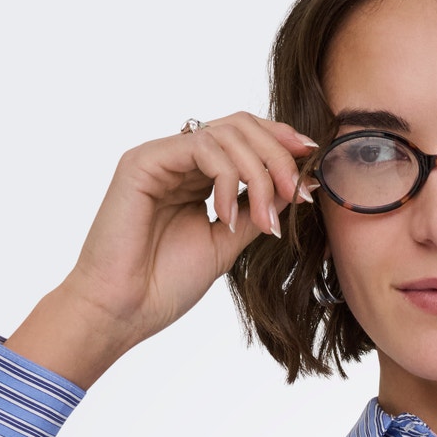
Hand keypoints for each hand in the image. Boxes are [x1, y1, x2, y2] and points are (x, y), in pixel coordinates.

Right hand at [60, 111, 319, 350]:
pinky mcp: (143, 161)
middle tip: (297, 195)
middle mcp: (178, 160)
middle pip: (241, 125)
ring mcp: (161, 157)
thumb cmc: (165, 284)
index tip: (312, 170)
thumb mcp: (228, 244)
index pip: (245, 138)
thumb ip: (256, 212)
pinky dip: (225, 178)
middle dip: (279, 156)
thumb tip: (296, 189)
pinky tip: (224, 218)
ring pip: (226, 132)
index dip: (281, 144)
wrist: (124, 310)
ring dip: (258, 173)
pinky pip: (200, 146)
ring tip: (263, 218)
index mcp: (197, 177)